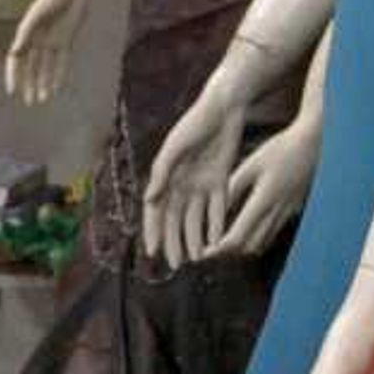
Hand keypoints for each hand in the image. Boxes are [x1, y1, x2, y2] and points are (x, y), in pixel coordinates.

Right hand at [3, 0, 86, 104]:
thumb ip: (25, 33)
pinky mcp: (66, 41)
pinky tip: (57, 89)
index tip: (13, 92)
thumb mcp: (38, 15)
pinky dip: (59, 75)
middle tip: (29, 102)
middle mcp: (37, 39)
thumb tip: (14, 52)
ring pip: (45, 68)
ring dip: (43, 83)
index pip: (16, 60)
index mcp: (26, 33)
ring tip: (42, 100)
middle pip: (30, 67)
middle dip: (28, 84)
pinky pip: (62, 62)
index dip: (13, 76)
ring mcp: (52, 41)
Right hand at [139, 64, 252, 267]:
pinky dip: (216, 224)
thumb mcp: (175, 147)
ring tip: (197, 259)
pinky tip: (217, 242)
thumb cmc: (195, 123)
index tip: (154, 253)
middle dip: (175, 242)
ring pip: (196, 218)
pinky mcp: (221, 180)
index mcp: (167, 176)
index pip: (157, 211)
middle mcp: (182, 183)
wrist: (224, 108)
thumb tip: (149, 199)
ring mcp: (202, 183)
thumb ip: (162, 173)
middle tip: (177, 266)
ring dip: (195, 238)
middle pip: (176, 220)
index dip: (154, 232)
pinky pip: (217, 209)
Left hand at [215, 114, 322, 258]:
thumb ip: (234, 187)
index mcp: (264, 200)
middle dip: (229, 251)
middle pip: (249, 246)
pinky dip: (258, 237)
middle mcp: (277, 212)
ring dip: (244, 246)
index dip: (220, 248)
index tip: (206, 251)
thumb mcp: (252, 164)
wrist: (314, 145)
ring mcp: (288, 213)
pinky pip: (273, 232)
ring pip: (263, 242)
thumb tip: (217, 208)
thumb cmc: (281, 149)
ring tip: (226, 241)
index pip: (238, 236)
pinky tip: (249, 230)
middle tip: (212, 249)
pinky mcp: (294, 210)